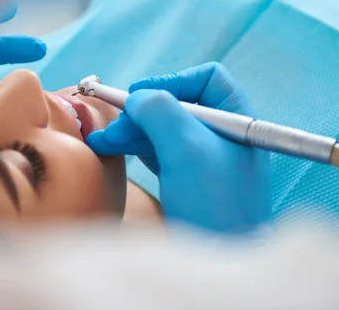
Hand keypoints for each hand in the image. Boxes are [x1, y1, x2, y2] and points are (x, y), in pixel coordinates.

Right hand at [86, 63, 270, 232]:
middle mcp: (222, 134)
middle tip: (113, 127)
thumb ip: (161, 110)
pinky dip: (135, 147)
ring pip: (162, 128)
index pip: (206, 78)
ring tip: (102, 141)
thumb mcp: (187, 147)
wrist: (219, 259)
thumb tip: (137, 97)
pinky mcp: (187, 177)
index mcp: (236, 119)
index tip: (141, 96)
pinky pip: (158, 150)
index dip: (171, 81)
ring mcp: (204, 157)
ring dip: (131, 130)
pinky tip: (115, 149)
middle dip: (141, 112)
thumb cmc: (214, 202)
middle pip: (176, 103)